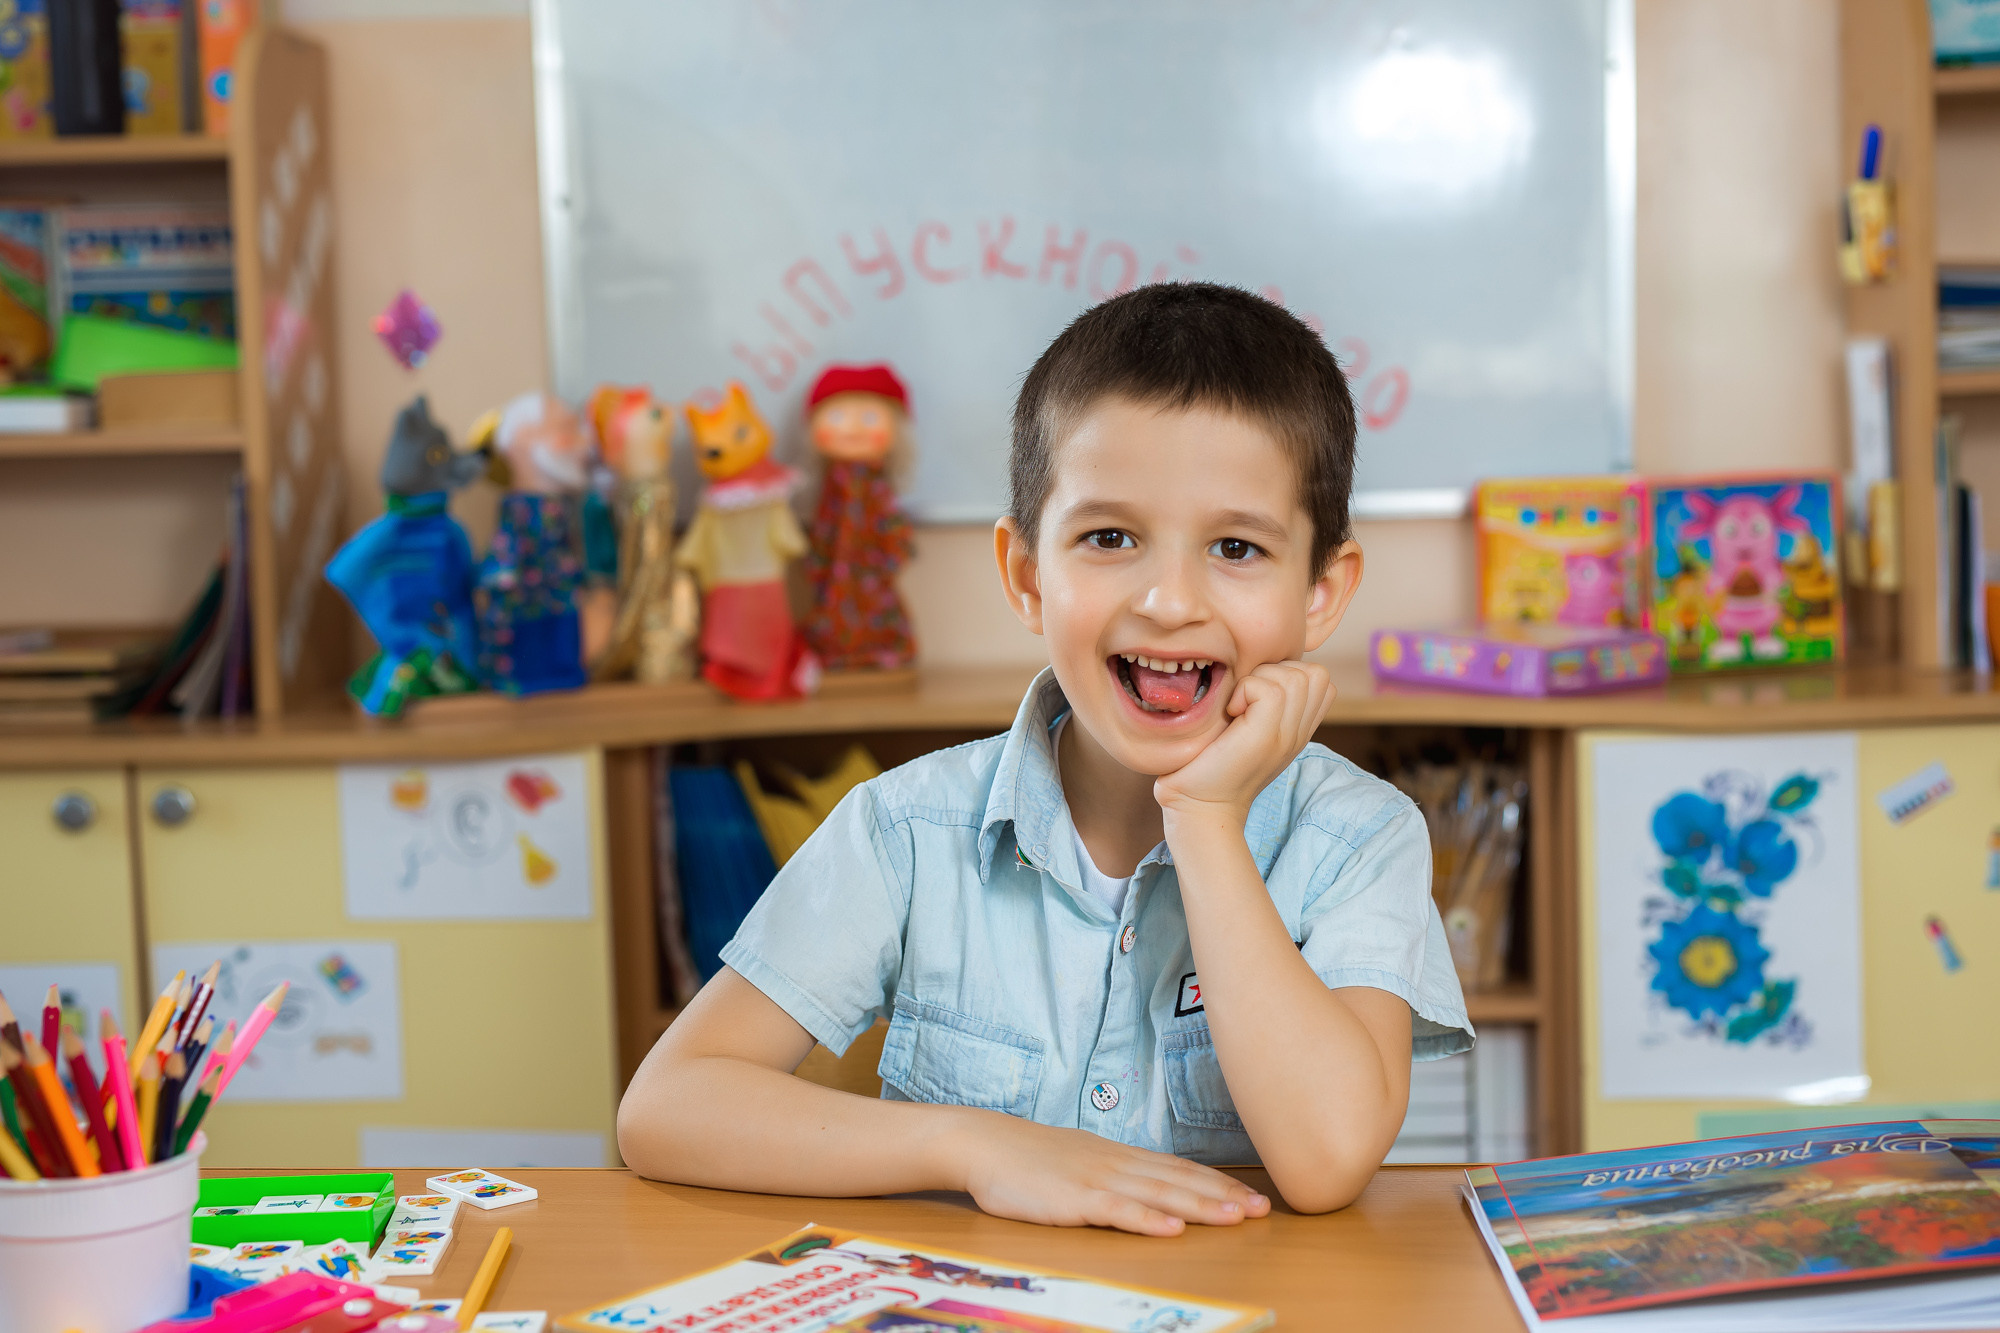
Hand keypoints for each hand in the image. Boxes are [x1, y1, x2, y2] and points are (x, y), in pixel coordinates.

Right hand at [949, 1110, 1269, 1235]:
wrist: (984, 1143)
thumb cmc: (1029, 1157)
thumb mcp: (1081, 1159)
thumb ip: (1114, 1171)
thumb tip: (1146, 1183)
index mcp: (1119, 1156)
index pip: (1179, 1169)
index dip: (1218, 1182)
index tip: (1251, 1195)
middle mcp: (1117, 1164)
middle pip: (1179, 1180)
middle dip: (1223, 1195)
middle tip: (1262, 1209)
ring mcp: (1097, 1179)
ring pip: (1158, 1195)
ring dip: (1199, 1206)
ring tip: (1234, 1218)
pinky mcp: (1074, 1199)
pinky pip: (1117, 1211)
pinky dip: (1147, 1220)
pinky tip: (1173, 1229)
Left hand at [1153, 661, 1333, 825]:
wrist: (1198, 806)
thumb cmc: (1208, 764)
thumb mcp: (1244, 727)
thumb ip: (1261, 702)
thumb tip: (1258, 665)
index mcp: (1297, 730)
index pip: (1321, 679)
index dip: (1288, 672)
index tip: (1255, 695)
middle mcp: (1299, 733)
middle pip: (1315, 673)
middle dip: (1277, 671)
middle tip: (1247, 699)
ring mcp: (1288, 736)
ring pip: (1296, 676)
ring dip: (1260, 679)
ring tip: (1238, 707)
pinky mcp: (1267, 737)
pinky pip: (1270, 689)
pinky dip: (1246, 691)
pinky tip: (1231, 713)